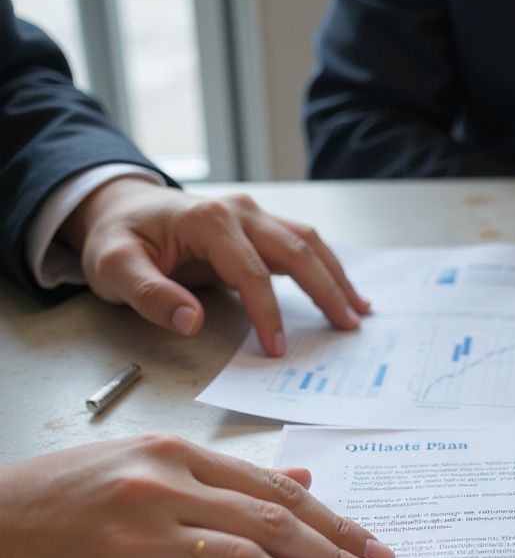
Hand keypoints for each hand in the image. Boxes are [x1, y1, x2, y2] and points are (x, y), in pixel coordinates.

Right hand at [0, 436, 396, 557]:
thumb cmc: (50, 510)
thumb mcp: (136, 471)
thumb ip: (224, 478)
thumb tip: (302, 476)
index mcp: (173, 458)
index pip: (277, 491)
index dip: (336, 523)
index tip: (379, 550)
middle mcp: (161, 490)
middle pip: (276, 526)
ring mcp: (135, 540)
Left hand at [59, 179, 370, 355]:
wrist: (120, 208)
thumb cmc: (118, 239)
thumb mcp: (113, 268)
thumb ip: (150, 295)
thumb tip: (192, 321)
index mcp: (207, 221)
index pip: (250, 272)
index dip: (268, 313)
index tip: (278, 350)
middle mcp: (239, 212)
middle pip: (296, 250)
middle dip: (326, 290)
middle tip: (348, 326)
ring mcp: (253, 215)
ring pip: (307, 242)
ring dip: (336, 276)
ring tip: (358, 311)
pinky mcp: (259, 225)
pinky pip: (301, 244)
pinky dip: (326, 267)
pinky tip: (343, 290)